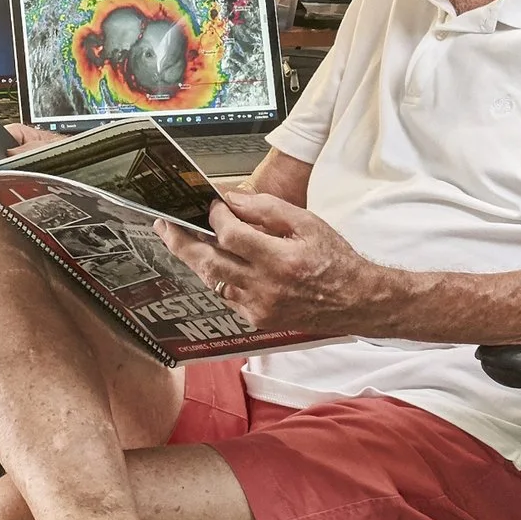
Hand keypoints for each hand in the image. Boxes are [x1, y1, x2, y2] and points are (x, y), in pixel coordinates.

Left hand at [160, 188, 394, 333]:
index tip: (214, 206)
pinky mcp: (258, 320)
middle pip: (208, 263)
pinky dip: (217, 278)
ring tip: (179, 241)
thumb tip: (231, 199)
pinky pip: (226, 296)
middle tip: (164, 226)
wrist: (356, 300)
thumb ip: (267, 209)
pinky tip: (213, 262)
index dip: (216, 217)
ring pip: (212, 282)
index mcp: (280, 260)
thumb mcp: (307, 223)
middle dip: (181, 242)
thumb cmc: (335, 259)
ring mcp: (259, 308)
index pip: (231, 235)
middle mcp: (265, 288)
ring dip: (195, 261)